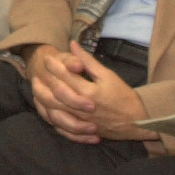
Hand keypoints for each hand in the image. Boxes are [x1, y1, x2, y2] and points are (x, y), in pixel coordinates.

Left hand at [27, 43, 159, 143]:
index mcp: (89, 91)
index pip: (64, 76)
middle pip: (54, 94)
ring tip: (36, 89)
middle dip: (43, 82)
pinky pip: (60, 126)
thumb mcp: (108, 75)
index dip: (53, 66)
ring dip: (42, 99)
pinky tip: (46, 108)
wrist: (137, 121)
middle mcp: (82, 108)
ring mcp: (80, 121)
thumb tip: (73, 44)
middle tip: (37, 73)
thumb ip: (88, 60)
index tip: (47, 58)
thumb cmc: (124, 96)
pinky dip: (51, 117)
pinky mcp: (81, 130)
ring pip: (54, 111)